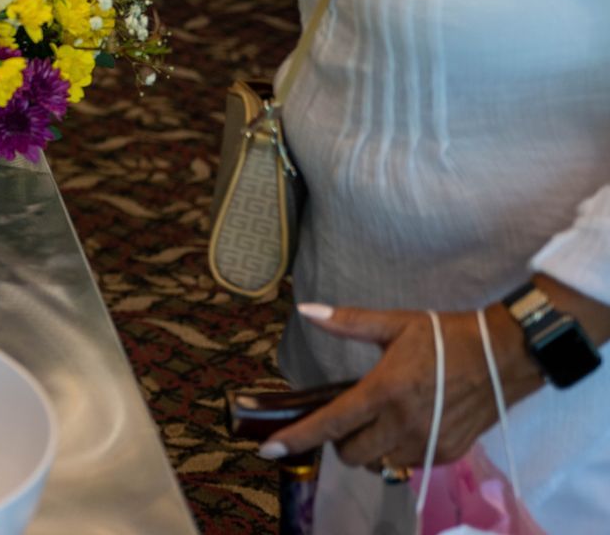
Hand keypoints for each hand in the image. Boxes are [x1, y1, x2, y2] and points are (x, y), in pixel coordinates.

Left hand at [262, 303, 538, 470]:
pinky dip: (396, 450)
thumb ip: (348, 322)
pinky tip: (405, 425)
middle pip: (350, 453)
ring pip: (379, 461)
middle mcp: (403, 423)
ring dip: (369, 447)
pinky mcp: (448, 453)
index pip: (330, 423)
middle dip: (339, 440)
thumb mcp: (395, 323)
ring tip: (378, 419)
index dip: (296, 438)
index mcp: (384, 390)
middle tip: (347, 415)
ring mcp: (427, 443)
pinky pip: (406, 463)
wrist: (506, 356)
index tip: (268, 449)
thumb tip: (307, 310)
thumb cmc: (447, 337)